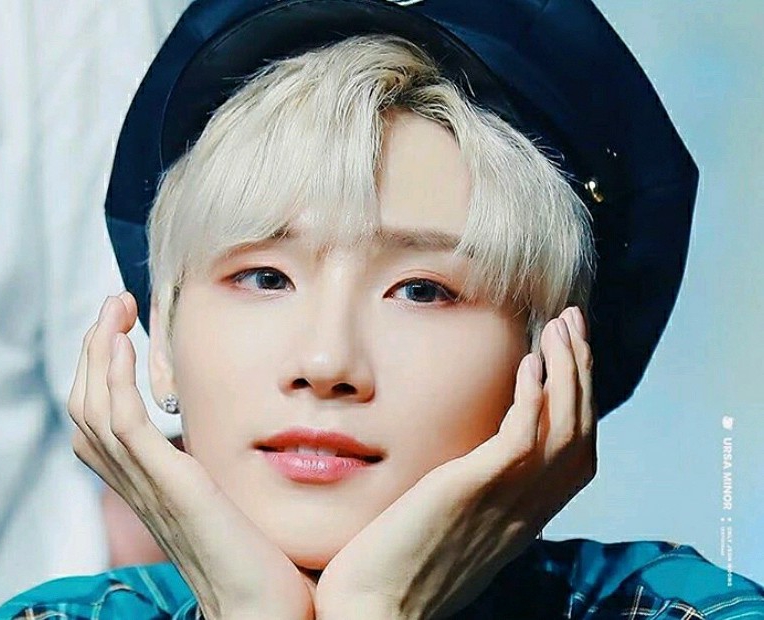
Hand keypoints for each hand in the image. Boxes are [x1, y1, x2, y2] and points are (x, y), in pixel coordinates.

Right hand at [68, 292, 314, 619]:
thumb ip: (215, 465)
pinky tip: (123, 344)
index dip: (99, 371)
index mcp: (149, 484)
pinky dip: (115, 381)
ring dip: (97, 352)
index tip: (121, 327)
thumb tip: (235, 430)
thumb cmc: (259, 559)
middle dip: (92, 350)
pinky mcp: (171, 485)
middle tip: (112, 306)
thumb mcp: (229, 497)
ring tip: (113, 310)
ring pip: (93, 409)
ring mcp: (150, 484)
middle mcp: (138, 483)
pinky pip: (124, 425)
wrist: (265, 608)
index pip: (100, 419)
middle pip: (85, 406)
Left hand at [314, 307, 596, 619]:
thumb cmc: (400, 574)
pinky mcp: (473, 492)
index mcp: (523, 517)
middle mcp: (526, 509)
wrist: (376, 615)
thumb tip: (467, 466)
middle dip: (582, 372)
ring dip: (568, 371)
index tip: (566, 357)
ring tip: (559, 325)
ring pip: (563, 429)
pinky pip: (522, 438)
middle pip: (579, 432)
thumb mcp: (452, 530)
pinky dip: (533, 398)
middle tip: (572, 322)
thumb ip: (472, 496)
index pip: (573, 453)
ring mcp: (505, 502)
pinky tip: (529, 362)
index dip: (578, 401)